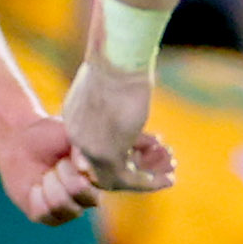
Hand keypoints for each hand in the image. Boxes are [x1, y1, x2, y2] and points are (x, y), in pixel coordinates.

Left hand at [0, 110, 110, 224]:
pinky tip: (36, 187)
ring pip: (62, 205)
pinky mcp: (50, 218)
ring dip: (49, 184)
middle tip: (58, 164)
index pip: (104, 181)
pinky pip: (44, 213)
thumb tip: (84, 168)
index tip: (70, 158)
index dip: (84, 169)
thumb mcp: (69, 134)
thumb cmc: (49, 136)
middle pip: (84, 194)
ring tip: (47, 174)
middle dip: (64, 174)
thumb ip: (82, 147)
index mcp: (101, 176)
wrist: (21, 142)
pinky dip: (35, 195)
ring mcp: (71, 209)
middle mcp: (91, 196)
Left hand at [59, 57, 174, 191]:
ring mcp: (87, 146)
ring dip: (141, 180)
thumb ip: (115, 95)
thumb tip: (132, 89)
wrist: (117, 60)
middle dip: (131, 166)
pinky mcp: (105, 154)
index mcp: (75, 115)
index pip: (93, 144)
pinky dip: (146, 183)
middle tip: (155, 168)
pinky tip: (166, 180)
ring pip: (111, 176)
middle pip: (100, 163)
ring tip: (167, 178)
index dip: (121, 148)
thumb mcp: (111, 80)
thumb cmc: (120, 60)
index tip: (145, 148)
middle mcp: (77, 133)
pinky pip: (125, 178)